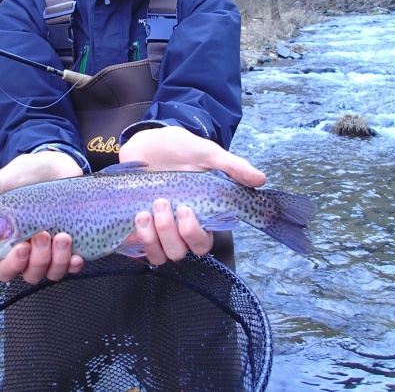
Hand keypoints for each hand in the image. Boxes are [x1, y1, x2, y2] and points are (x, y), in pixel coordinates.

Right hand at [0, 151, 84, 282]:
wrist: (57, 161)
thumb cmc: (24, 174)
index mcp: (8, 242)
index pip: (4, 270)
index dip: (11, 266)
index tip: (20, 247)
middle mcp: (29, 251)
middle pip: (28, 275)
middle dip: (37, 260)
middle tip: (41, 235)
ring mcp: (51, 249)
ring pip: (51, 274)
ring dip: (57, 259)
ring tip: (62, 235)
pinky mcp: (73, 244)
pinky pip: (72, 267)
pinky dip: (74, 264)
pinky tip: (76, 254)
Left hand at [119, 126, 265, 263]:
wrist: (148, 140)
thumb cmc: (179, 148)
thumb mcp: (207, 153)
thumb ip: (232, 167)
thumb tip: (260, 180)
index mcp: (199, 215)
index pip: (203, 243)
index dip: (195, 235)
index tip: (188, 211)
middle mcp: (178, 228)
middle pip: (179, 253)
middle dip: (169, 232)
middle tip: (162, 203)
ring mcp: (156, 229)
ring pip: (158, 255)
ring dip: (151, 238)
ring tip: (144, 212)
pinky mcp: (134, 227)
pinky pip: (135, 250)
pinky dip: (134, 241)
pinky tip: (134, 220)